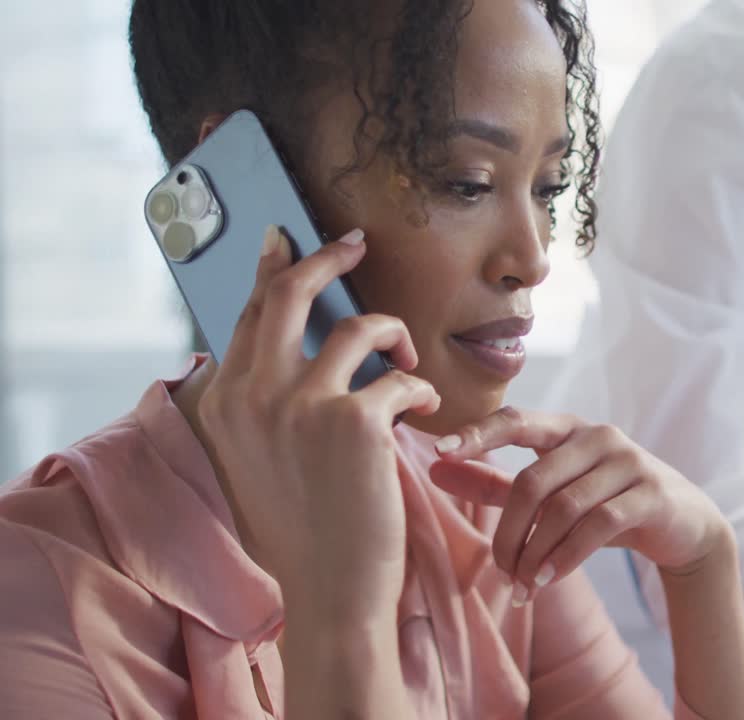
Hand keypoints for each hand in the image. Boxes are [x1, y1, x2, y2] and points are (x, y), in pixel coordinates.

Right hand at [197, 226, 438, 619]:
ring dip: (393, 336)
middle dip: (325, 258)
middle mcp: (252, 396)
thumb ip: (263, 406)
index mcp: (225, 404)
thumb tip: (287, 353)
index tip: (292, 241)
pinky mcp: (354, 421)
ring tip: (407, 362)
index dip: (274, 271)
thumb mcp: (259, 461)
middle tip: (355, 244)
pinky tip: (423, 414)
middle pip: (288, 294)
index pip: (247, 315)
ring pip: (358, 328)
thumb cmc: (305, 531)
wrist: (331, 593)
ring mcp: (300, 406)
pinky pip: (400, 378)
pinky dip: (418, 390)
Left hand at [429, 407, 727, 602]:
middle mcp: (598, 437)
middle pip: (534, 480)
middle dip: (509, 532)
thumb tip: (434, 468)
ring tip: (524, 584)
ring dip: (536, 552)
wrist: (684, 525)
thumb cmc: (607, 503)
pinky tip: (549, 580)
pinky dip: (566, 558)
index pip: (516, 421)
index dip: (478, 434)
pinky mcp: (650, 494)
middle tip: (500, 570)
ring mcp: (628, 463)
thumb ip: (494, 481)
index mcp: (567, 429)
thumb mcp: (553, 491)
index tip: (441, 451)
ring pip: (564, 508)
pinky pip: (598, 526)